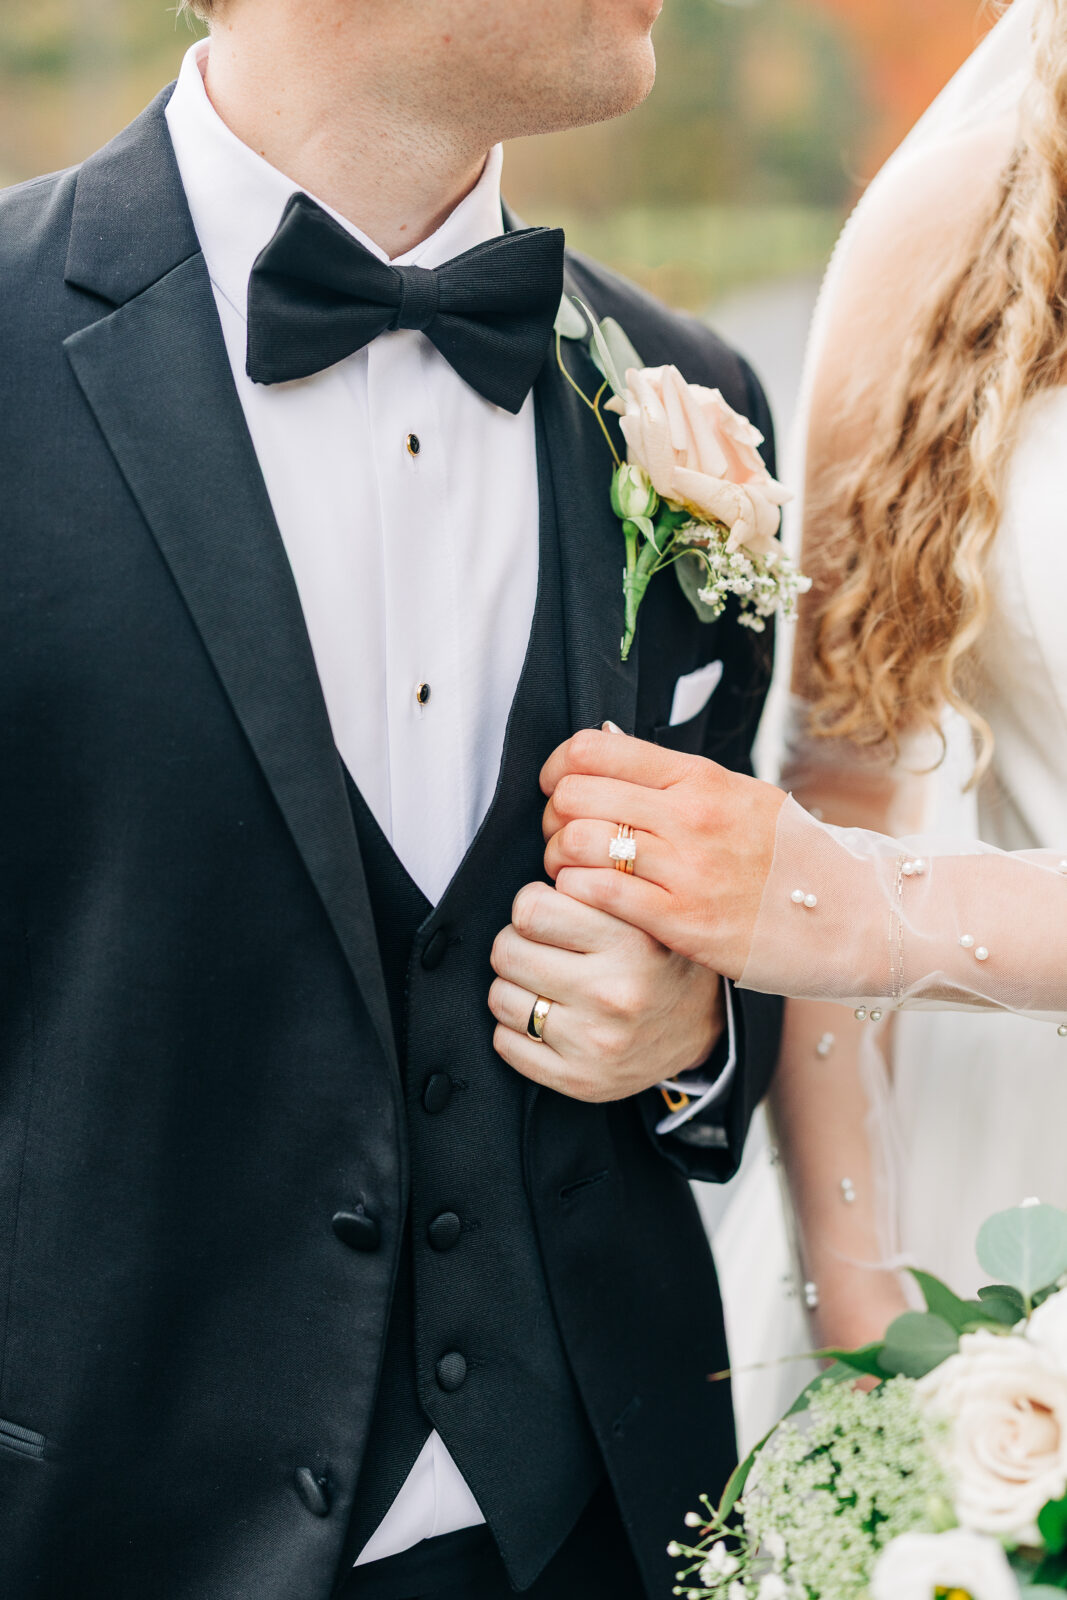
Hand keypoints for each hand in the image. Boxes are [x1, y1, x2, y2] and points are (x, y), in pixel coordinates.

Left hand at [488, 880, 722, 1102]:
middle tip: (544, 948)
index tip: (552, 912)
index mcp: (632, 941)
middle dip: (519, 942)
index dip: (534, 905)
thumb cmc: (657, 956)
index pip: (530, 907)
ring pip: (499, 996)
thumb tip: (540, 861)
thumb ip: (595, 882)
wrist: (699, 1029)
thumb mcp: (643, 908)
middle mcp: (615, 993)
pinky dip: (515, 1028)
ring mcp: (596, 1042)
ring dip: (515, 985)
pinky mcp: (580, 1080)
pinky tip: (547, 1017)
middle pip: (506, 949)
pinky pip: (505, 1042)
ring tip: (546, 982)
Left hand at [540, 728, 785, 980]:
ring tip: (572, 871)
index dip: (558, 768)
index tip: (558, 787)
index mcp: (701, 778)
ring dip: (559, 858)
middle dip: (553, 816)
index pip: (594, 749)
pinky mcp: (683, 921)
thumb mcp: (742, 796)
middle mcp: (691, 815)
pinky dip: (577, 892)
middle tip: (561, 835)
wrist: (852, 915)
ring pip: (576, 843)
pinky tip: (587, 900)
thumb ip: (678, 779)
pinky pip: (598, 894)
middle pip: (575, 795)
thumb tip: (611, 753)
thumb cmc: (790, 857)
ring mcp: (687, 869)